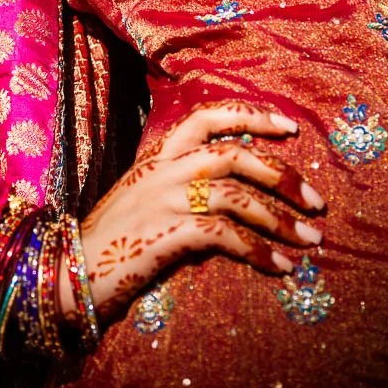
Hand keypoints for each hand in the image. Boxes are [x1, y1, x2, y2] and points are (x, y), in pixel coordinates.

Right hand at [65, 100, 324, 323]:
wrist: (71, 271)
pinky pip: (225, 235)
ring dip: (280, 218)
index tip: (290, 127)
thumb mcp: (144, 196)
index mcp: (158, 155)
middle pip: (232, 154)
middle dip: (281, 174)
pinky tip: (280, 266)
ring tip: (310, 239)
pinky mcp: (166, 233)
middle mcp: (163, 169)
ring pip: (235, 194)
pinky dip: (258, 250)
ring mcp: (164, 198)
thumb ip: (180, 183)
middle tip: (316, 200)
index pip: (207, 117)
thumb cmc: (113, 238)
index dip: (251, 116)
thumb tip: (233, 187)